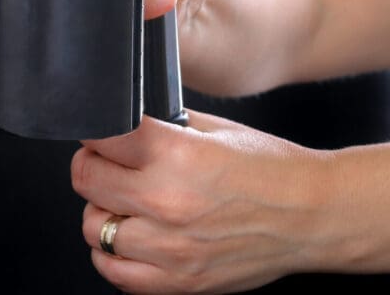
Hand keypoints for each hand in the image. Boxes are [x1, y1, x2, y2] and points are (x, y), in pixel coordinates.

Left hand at [71, 110, 329, 293]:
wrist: (313, 214)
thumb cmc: (268, 168)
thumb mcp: (211, 127)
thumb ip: (158, 124)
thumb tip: (117, 121)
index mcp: (175, 153)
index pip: (98, 137)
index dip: (94, 133)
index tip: (99, 135)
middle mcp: (167, 200)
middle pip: (86, 180)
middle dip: (92, 166)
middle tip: (108, 164)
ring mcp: (171, 246)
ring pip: (94, 228)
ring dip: (102, 212)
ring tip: (124, 202)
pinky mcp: (181, 280)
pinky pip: (114, 271)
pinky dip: (112, 255)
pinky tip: (131, 237)